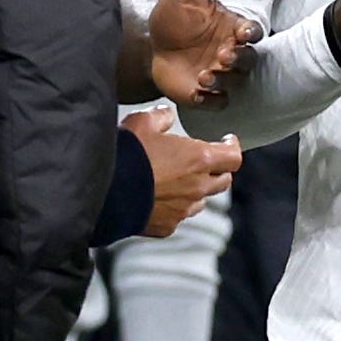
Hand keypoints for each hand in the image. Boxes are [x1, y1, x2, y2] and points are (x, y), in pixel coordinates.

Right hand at [124, 107, 240, 238]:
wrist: (106, 191)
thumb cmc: (128, 154)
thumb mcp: (143, 122)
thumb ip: (161, 117)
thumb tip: (167, 115)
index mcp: (199, 159)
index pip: (233, 157)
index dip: (232, 147)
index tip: (228, 142)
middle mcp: (197, 187)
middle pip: (223, 181)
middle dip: (218, 170)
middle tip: (207, 161)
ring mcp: (183, 209)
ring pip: (201, 201)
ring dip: (196, 190)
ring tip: (180, 181)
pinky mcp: (167, 225)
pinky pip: (178, 216)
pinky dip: (174, 207)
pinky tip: (158, 198)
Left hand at [149, 0, 260, 111]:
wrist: (150, 44)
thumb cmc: (174, 18)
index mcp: (232, 28)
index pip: (253, 32)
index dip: (251, 33)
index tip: (242, 33)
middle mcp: (231, 52)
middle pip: (249, 60)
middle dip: (239, 59)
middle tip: (223, 55)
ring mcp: (219, 74)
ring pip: (234, 82)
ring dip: (224, 80)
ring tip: (205, 75)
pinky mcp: (204, 94)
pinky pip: (216, 102)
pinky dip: (211, 101)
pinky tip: (197, 93)